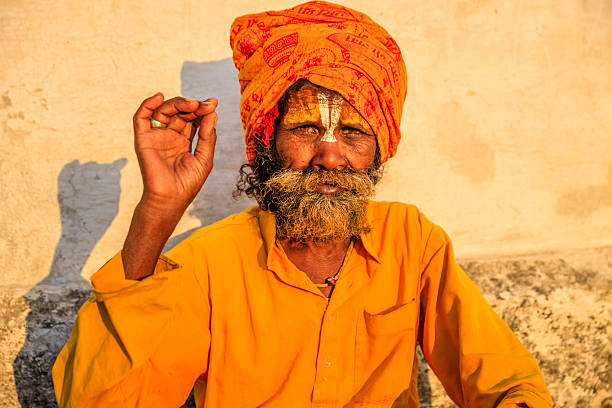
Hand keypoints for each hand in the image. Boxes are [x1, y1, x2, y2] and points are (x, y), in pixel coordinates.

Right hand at [132, 93, 217, 212]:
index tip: (213, 104)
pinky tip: (159, 97)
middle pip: (180, 112)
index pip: (193, 119)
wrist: (170, 199)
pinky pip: (141, 117)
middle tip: (203, 105)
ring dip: (177, 103)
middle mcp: (170, 136)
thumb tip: (212, 112)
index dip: (202, 110)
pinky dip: (147, 104)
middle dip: (192, 106)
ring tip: (191, 104)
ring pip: (164, 111)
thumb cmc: (188, 183)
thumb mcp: (204, 158)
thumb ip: (208, 135)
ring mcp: (156, 136)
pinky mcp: (143, 139)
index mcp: (184, 141)